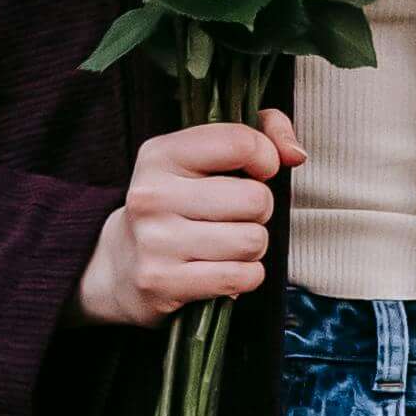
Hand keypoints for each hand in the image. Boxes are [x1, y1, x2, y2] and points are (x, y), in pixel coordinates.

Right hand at [82, 111, 304, 324]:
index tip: (256, 172)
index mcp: (160, 155)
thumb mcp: (205, 156)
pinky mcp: (161, 282)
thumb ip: (262, 132)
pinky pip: (242, 277)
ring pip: (252, 241)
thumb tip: (296, 154)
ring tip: (227, 243)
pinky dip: (246, 276)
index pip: (240, 143)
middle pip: (255, 199)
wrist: (119, 265)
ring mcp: (154, 242)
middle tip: (236, 216)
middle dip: (259, 210)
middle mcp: (151, 196)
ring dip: (252, 246)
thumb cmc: (180, 202)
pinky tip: (223, 269)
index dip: (266, 159)